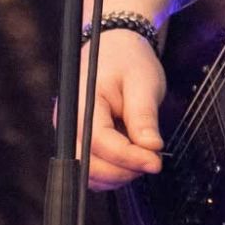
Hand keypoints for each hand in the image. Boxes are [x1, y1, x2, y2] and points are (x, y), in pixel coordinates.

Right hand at [70, 28, 165, 188]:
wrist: (116, 49)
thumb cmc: (128, 61)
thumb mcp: (143, 82)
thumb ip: (143, 116)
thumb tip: (150, 147)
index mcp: (82, 101)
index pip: (99, 141)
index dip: (127, 157)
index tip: (155, 161)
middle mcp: (70, 122)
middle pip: (88, 164)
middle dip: (123, 170)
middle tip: (152, 161)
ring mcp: (72, 134)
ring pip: (89, 172)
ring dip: (118, 175)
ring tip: (143, 157)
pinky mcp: (80, 142)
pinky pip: (92, 168)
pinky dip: (113, 172)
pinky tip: (131, 158)